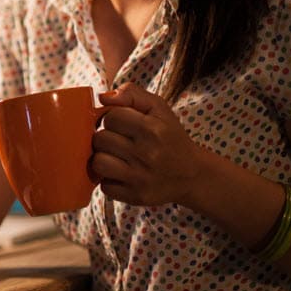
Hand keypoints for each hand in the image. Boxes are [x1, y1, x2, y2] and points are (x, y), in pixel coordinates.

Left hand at [90, 82, 210, 206]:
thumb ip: (131, 94)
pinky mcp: (136, 196)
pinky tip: (122, 174)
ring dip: (103, 159)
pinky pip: (104, 186)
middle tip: (121, 142)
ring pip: (98, 163)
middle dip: (107, 138)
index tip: (123, 125)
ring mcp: (140, 178)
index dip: (113, 119)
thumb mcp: (158, 108)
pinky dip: (109, 180)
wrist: (192, 174)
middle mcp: (147, 154)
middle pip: (100, 139)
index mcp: (152, 129)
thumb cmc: (170, 137)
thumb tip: (103, 98)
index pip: (111, 117)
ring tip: (117, 157)